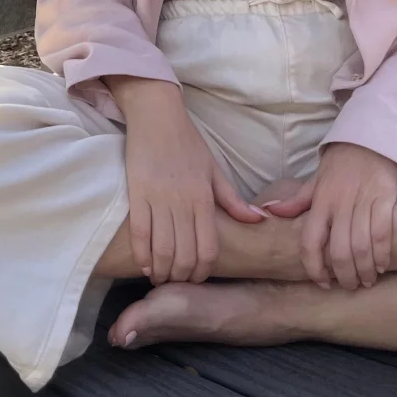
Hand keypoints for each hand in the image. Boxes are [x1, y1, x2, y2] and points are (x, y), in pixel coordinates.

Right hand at [108, 77, 263, 284]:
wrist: (157, 115)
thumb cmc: (187, 142)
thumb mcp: (214, 169)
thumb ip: (232, 199)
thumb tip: (258, 220)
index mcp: (204, 197)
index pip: (208, 247)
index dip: (203, 271)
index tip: (198, 278)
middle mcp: (183, 202)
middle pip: (184, 254)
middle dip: (182, 275)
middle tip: (178, 281)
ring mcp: (159, 199)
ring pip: (162, 248)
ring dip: (162, 270)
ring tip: (161, 277)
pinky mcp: (137, 193)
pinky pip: (140, 233)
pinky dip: (142, 255)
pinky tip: (144, 265)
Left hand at [261, 142, 396, 290]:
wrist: (370, 138)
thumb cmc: (341, 164)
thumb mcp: (316, 180)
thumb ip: (297, 200)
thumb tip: (269, 210)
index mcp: (320, 201)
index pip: (310, 240)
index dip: (313, 267)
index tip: (321, 283)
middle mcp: (340, 203)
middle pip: (338, 251)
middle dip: (344, 276)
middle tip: (349, 287)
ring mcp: (363, 201)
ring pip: (361, 246)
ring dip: (364, 270)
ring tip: (366, 281)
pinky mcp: (384, 197)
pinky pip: (383, 231)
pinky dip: (383, 252)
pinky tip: (382, 265)